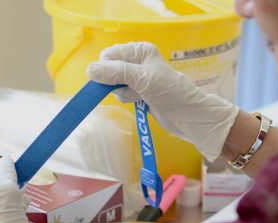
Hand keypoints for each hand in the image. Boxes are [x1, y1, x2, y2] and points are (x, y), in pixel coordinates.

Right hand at [86, 42, 239, 160]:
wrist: (187, 116)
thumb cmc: (170, 93)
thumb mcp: (142, 80)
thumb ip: (116, 73)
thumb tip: (89, 70)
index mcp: (139, 50)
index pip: (108, 55)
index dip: (108, 70)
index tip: (116, 82)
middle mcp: (137, 60)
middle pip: (109, 70)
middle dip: (116, 83)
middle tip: (133, 89)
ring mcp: (137, 77)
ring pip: (114, 85)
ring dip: (124, 93)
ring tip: (140, 96)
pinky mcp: (138, 91)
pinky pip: (122, 94)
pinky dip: (128, 99)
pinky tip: (141, 101)